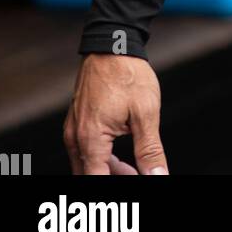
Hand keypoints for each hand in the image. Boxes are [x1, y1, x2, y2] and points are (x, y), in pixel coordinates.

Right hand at [63, 53, 168, 175]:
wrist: (113, 43)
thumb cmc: (128, 73)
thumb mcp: (146, 113)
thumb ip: (149, 150)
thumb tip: (158, 176)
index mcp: (91, 139)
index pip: (97, 181)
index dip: (117, 187)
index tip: (134, 179)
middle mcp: (76, 137)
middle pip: (90, 175)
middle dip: (113, 180)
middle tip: (138, 175)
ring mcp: (74, 129)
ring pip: (86, 165)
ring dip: (108, 172)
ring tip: (134, 170)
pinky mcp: (77, 122)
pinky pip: (85, 151)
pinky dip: (102, 160)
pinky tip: (121, 160)